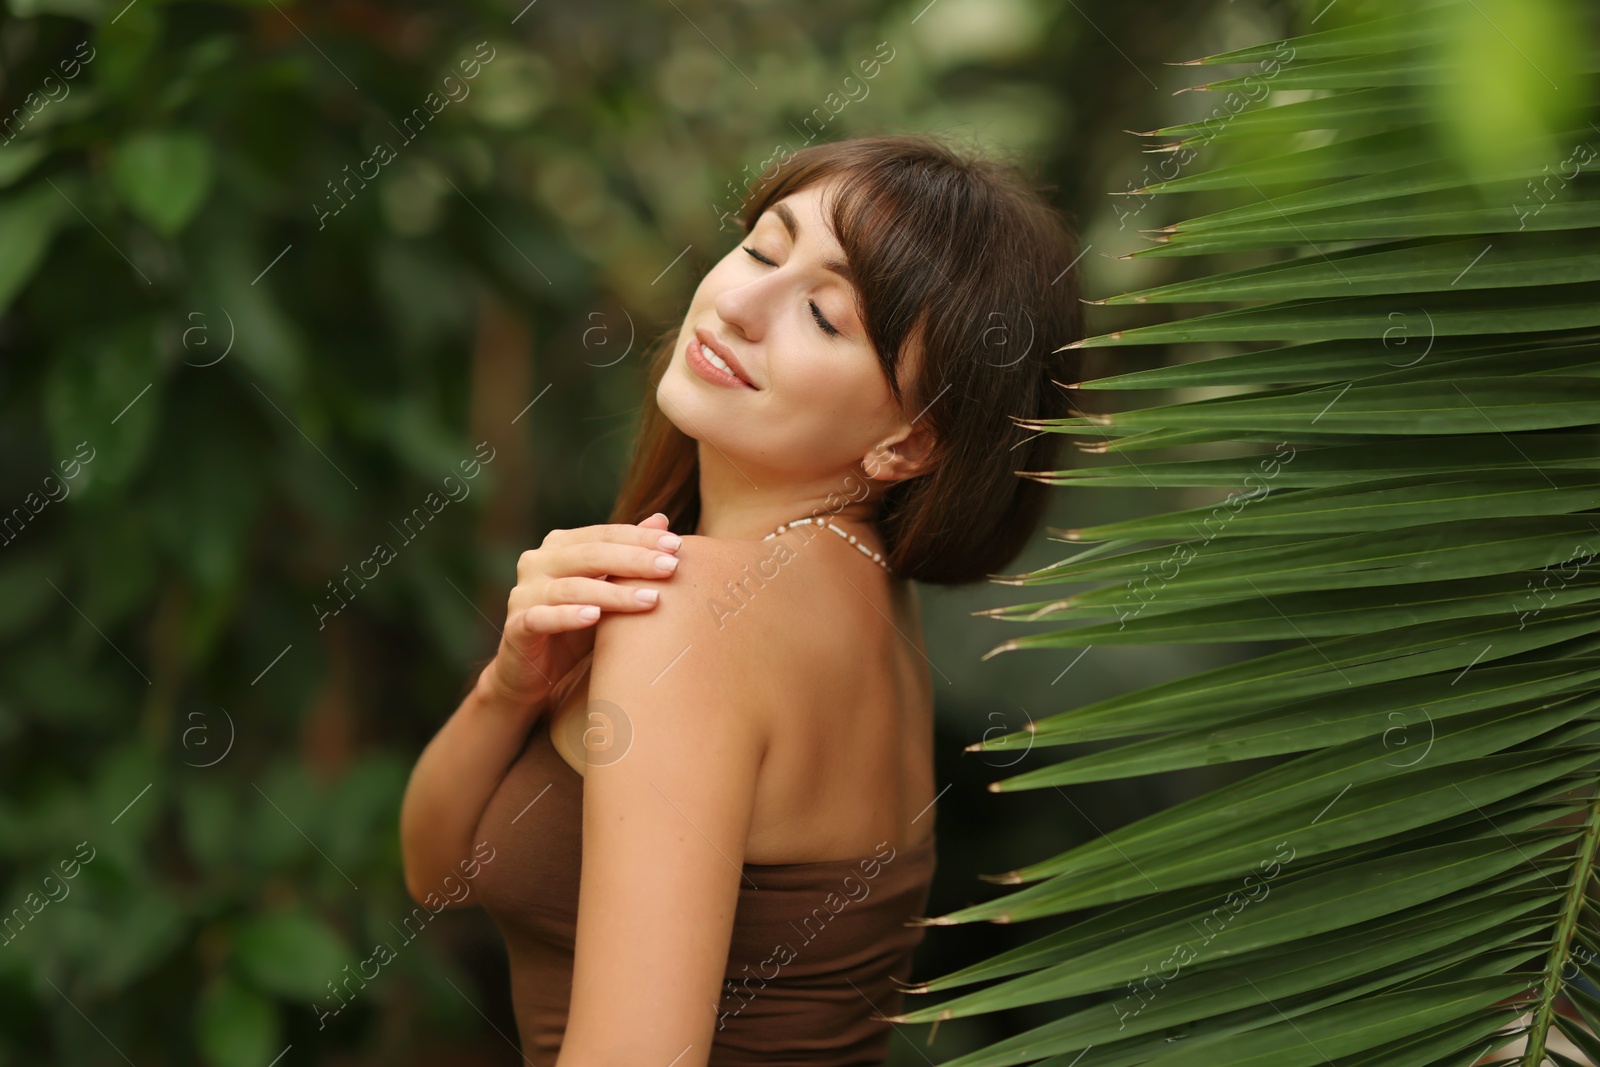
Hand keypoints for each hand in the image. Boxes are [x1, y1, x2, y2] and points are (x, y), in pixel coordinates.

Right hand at [483, 513, 679, 708]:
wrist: (534, 673)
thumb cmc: (577, 626)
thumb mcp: (607, 590)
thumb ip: (628, 556)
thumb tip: (662, 519)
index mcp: (560, 546)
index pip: (605, 535)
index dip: (641, 538)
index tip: (678, 545)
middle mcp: (537, 562)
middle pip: (591, 555)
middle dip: (634, 560)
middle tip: (671, 568)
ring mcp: (523, 593)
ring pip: (572, 587)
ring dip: (613, 593)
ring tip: (650, 600)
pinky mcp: (516, 626)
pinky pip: (542, 618)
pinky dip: (568, 616)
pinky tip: (594, 617)